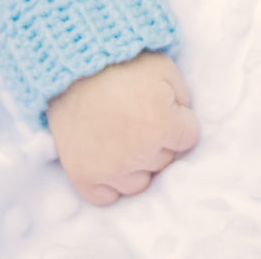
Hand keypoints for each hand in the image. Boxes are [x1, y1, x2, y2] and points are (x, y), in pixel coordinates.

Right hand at [46, 51, 198, 205]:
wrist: (72, 67)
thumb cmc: (121, 63)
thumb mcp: (163, 66)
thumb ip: (182, 95)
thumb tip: (183, 116)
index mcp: (162, 126)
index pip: (189, 138)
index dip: (179, 120)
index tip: (163, 107)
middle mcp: (139, 154)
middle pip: (165, 160)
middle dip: (159, 140)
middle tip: (140, 116)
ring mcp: (110, 169)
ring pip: (140, 183)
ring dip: (138, 164)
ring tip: (125, 138)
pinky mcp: (84, 177)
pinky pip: (107, 197)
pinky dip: (111, 183)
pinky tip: (109, 161)